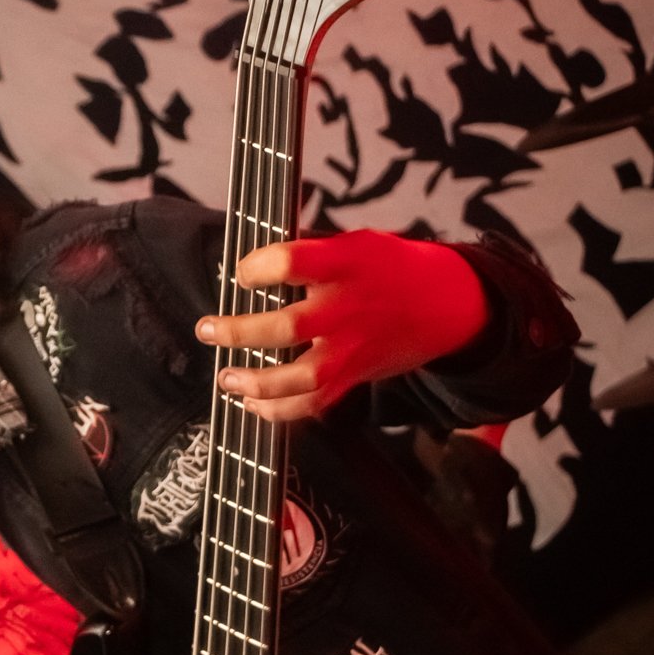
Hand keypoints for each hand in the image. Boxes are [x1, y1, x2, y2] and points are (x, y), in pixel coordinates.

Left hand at [196, 230, 489, 423]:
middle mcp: (349, 308)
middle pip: (288, 326)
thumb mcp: (355, 243)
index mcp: (347, 263)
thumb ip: (308, 255)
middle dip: (238, 331)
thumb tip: (249, 265)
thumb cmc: (390, 268)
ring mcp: (353, 347)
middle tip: (208, 329)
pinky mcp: (355, 377)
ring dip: (257, 383)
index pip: (291, 262)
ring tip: (226, 378)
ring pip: (302, 377)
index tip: (241, 273)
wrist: (445, 305)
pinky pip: (314, 404)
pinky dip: (278, 411)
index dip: (257, 268)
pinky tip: (253, 404)